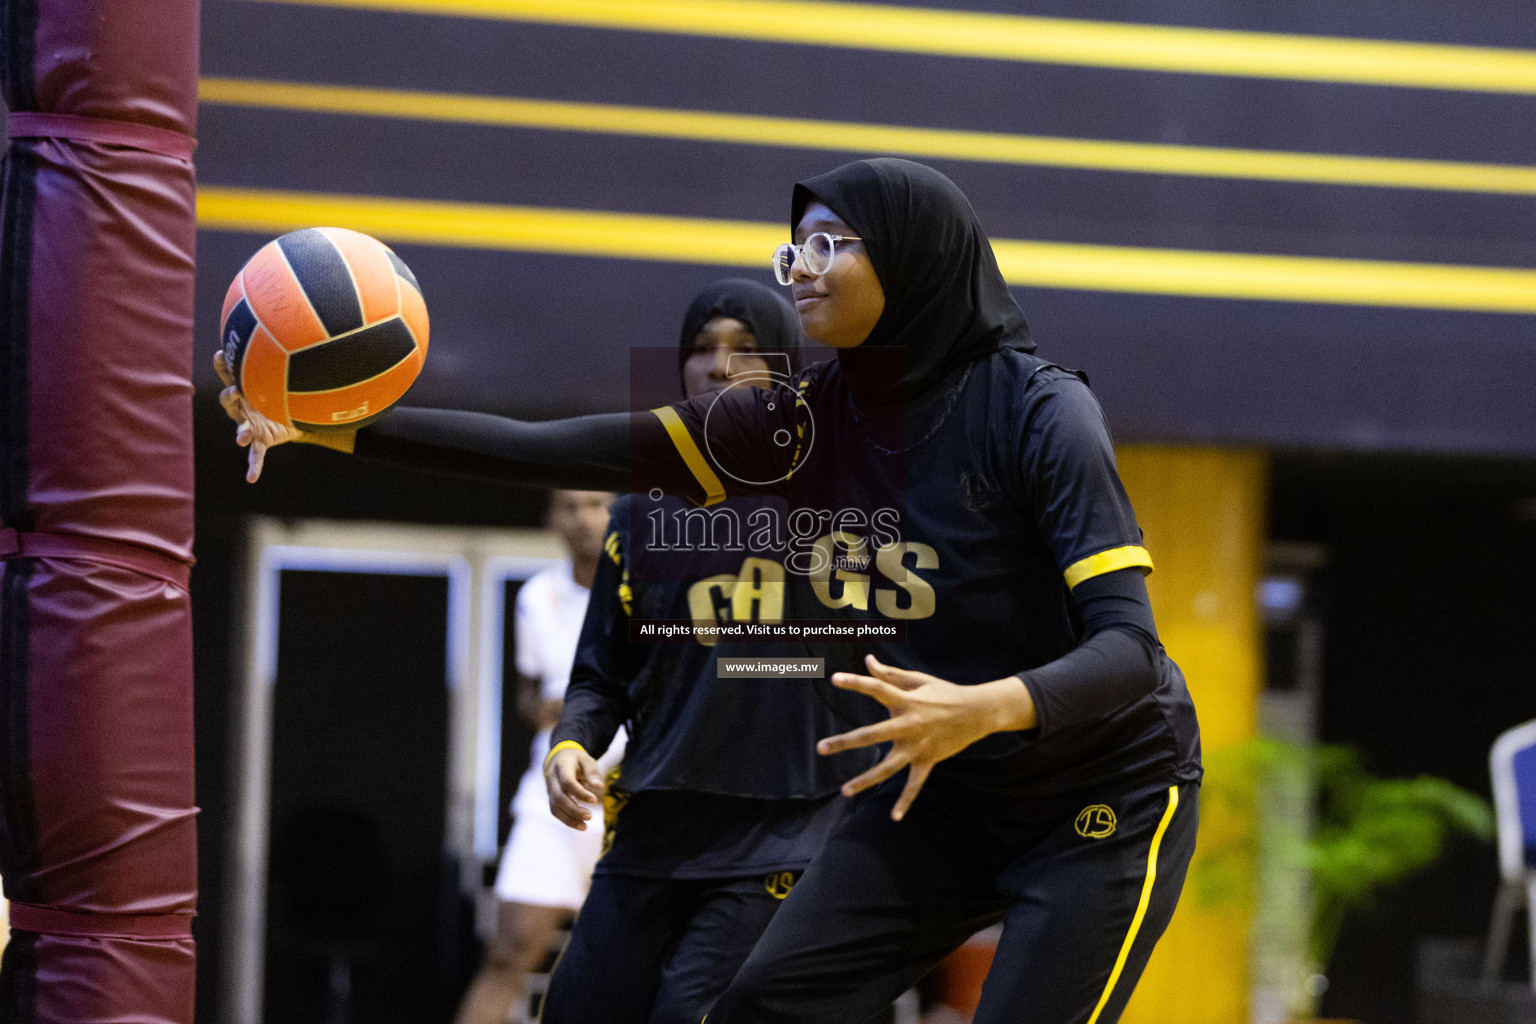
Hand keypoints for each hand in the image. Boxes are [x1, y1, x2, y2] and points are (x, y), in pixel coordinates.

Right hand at [214, 350, 302, 482]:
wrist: (292, 418)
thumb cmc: (280, 394)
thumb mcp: (279, 378)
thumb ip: (277, 360)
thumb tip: (287, 326)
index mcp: (245, 389)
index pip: (229, 375)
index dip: (223, 366)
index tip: (220, 354)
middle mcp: (243, 407)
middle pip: (229, 401)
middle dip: (229, 396)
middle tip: (234, 391)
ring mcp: (251, 425)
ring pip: (241, 428)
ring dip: (241, 433)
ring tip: (241, 438)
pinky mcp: (261, 441)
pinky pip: (256, 455)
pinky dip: (253, 467)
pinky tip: (251, 478)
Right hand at [544, 746, 605, 829]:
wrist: (559, 759)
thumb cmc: (576, 760)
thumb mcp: (586, 760)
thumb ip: (592, 772)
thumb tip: (599, 786)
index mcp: (561, 767)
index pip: (568, 782)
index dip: (580, 793)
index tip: (595, 801)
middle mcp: (552, 779)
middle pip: (559, 797)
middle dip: (574, 809)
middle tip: (590, 816)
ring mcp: (549, 789)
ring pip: (555, 807)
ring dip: (569, 819)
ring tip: (585, 827)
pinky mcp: (551, 798)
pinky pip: (555, 811)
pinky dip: (567, 820)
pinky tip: (580, 826)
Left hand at [817, 654, 1036, 820]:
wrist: (976, 712)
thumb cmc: (944, 693)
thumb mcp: (918, 680)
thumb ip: (890, 674)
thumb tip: (867, 661)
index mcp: (905, 701)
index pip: (876, 688)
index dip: (855, 682)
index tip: (834, 679)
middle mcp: (909, 724)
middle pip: (872, 734)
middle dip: (845, 742)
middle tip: (821, 748)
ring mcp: (918, 746)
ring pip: (888, 767)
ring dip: (866, 780)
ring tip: (844, 790)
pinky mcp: (928, 760)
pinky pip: (915, 785)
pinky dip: (906, 801)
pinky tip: (894, 817)